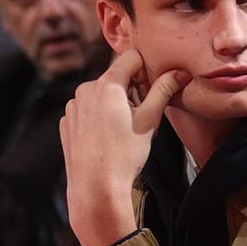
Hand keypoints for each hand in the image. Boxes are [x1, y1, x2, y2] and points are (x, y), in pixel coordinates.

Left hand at [62, 47, 187, 245]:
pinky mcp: (67, 122)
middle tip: (140, 117)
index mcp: (107, 85)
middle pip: (115, 78)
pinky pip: (86, 110)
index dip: (145, 71)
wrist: (96, 188)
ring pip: (100, 95)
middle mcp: (85, 90)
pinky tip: (106, 139)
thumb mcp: (150, 121)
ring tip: (122, 132)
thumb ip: (163, 91)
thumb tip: (180, 73)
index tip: (149, 91)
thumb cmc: (124, 155)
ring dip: (113, 105)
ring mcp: (73, 106)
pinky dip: (98, 118)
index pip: (131, 57)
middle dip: (130, 91)